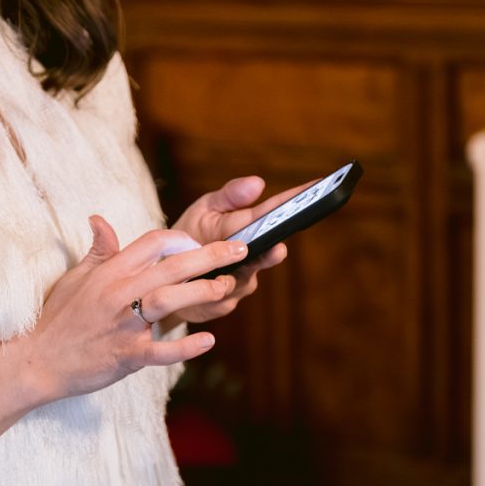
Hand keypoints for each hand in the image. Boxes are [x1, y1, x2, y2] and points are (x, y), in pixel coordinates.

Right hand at [28, 216, 248, 401]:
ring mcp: (122, 325)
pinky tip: (208, 341)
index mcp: (109, 272)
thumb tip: (99, 219)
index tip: (200, 242)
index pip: (151, 242)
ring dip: (202, 293)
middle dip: (210, 256)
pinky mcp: (125, 356)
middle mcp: (118, 294)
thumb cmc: (57, 318)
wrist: (37, 360)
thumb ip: (98, 251)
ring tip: (227, 288)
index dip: (180, 238)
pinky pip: (160, 351)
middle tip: (239, 249)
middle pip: (171, 267)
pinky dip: (185, 347)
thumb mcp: (75, 278)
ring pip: (169, 301)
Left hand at [167, 174, 300, 327]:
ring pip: (245, 280)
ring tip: (225, 273)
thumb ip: (230, 196)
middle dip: (271, 253)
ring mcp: (241, 280)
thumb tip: (258, 183)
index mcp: (251, 226)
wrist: (166, 269)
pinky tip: (201, 288)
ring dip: (236, 276)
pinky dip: (212, 291)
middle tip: (277, 249)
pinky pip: (222, 299)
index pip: (279, 212)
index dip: (300, 200)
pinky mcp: (224, 302)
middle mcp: (253, 256)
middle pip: (268, 254)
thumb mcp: (207, 208)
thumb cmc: (192, 233)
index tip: (318, 189)